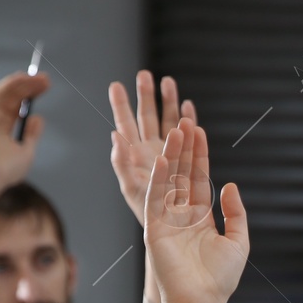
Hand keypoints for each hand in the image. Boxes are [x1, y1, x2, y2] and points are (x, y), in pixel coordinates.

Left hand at [109, 70, 195, 225]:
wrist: (173, 228)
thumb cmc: (148, 212)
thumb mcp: (131, 188)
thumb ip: (122, 162)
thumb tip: (114, 135)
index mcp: (134, 156)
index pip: (125, 125)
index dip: (120, 105)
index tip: (115, 86)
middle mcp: (151, 150)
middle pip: (147, 117)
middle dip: (146, 96)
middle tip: (144, 75)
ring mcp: (170, 152)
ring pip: (168, 121)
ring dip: (168, 102)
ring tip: (168, 81)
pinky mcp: (187, 158)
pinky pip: (188, 135)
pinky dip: (189, 119)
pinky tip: (188, 106)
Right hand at [144, 121, 247, 302]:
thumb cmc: (220, 279)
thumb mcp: (238, 241)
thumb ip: (235, 213)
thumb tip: (230, 185)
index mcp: (201, 218)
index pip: (199, 179)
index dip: (200, 155)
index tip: (199, 130)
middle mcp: (182, 216)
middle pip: (183, 175)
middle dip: (185, 148)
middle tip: (185, 121)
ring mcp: (167, 221)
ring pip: (169, 182)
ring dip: (172, 157)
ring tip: (175, 132)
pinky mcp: (155, 230)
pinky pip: (156, 200)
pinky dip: (159, 180)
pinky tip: (163, 159)